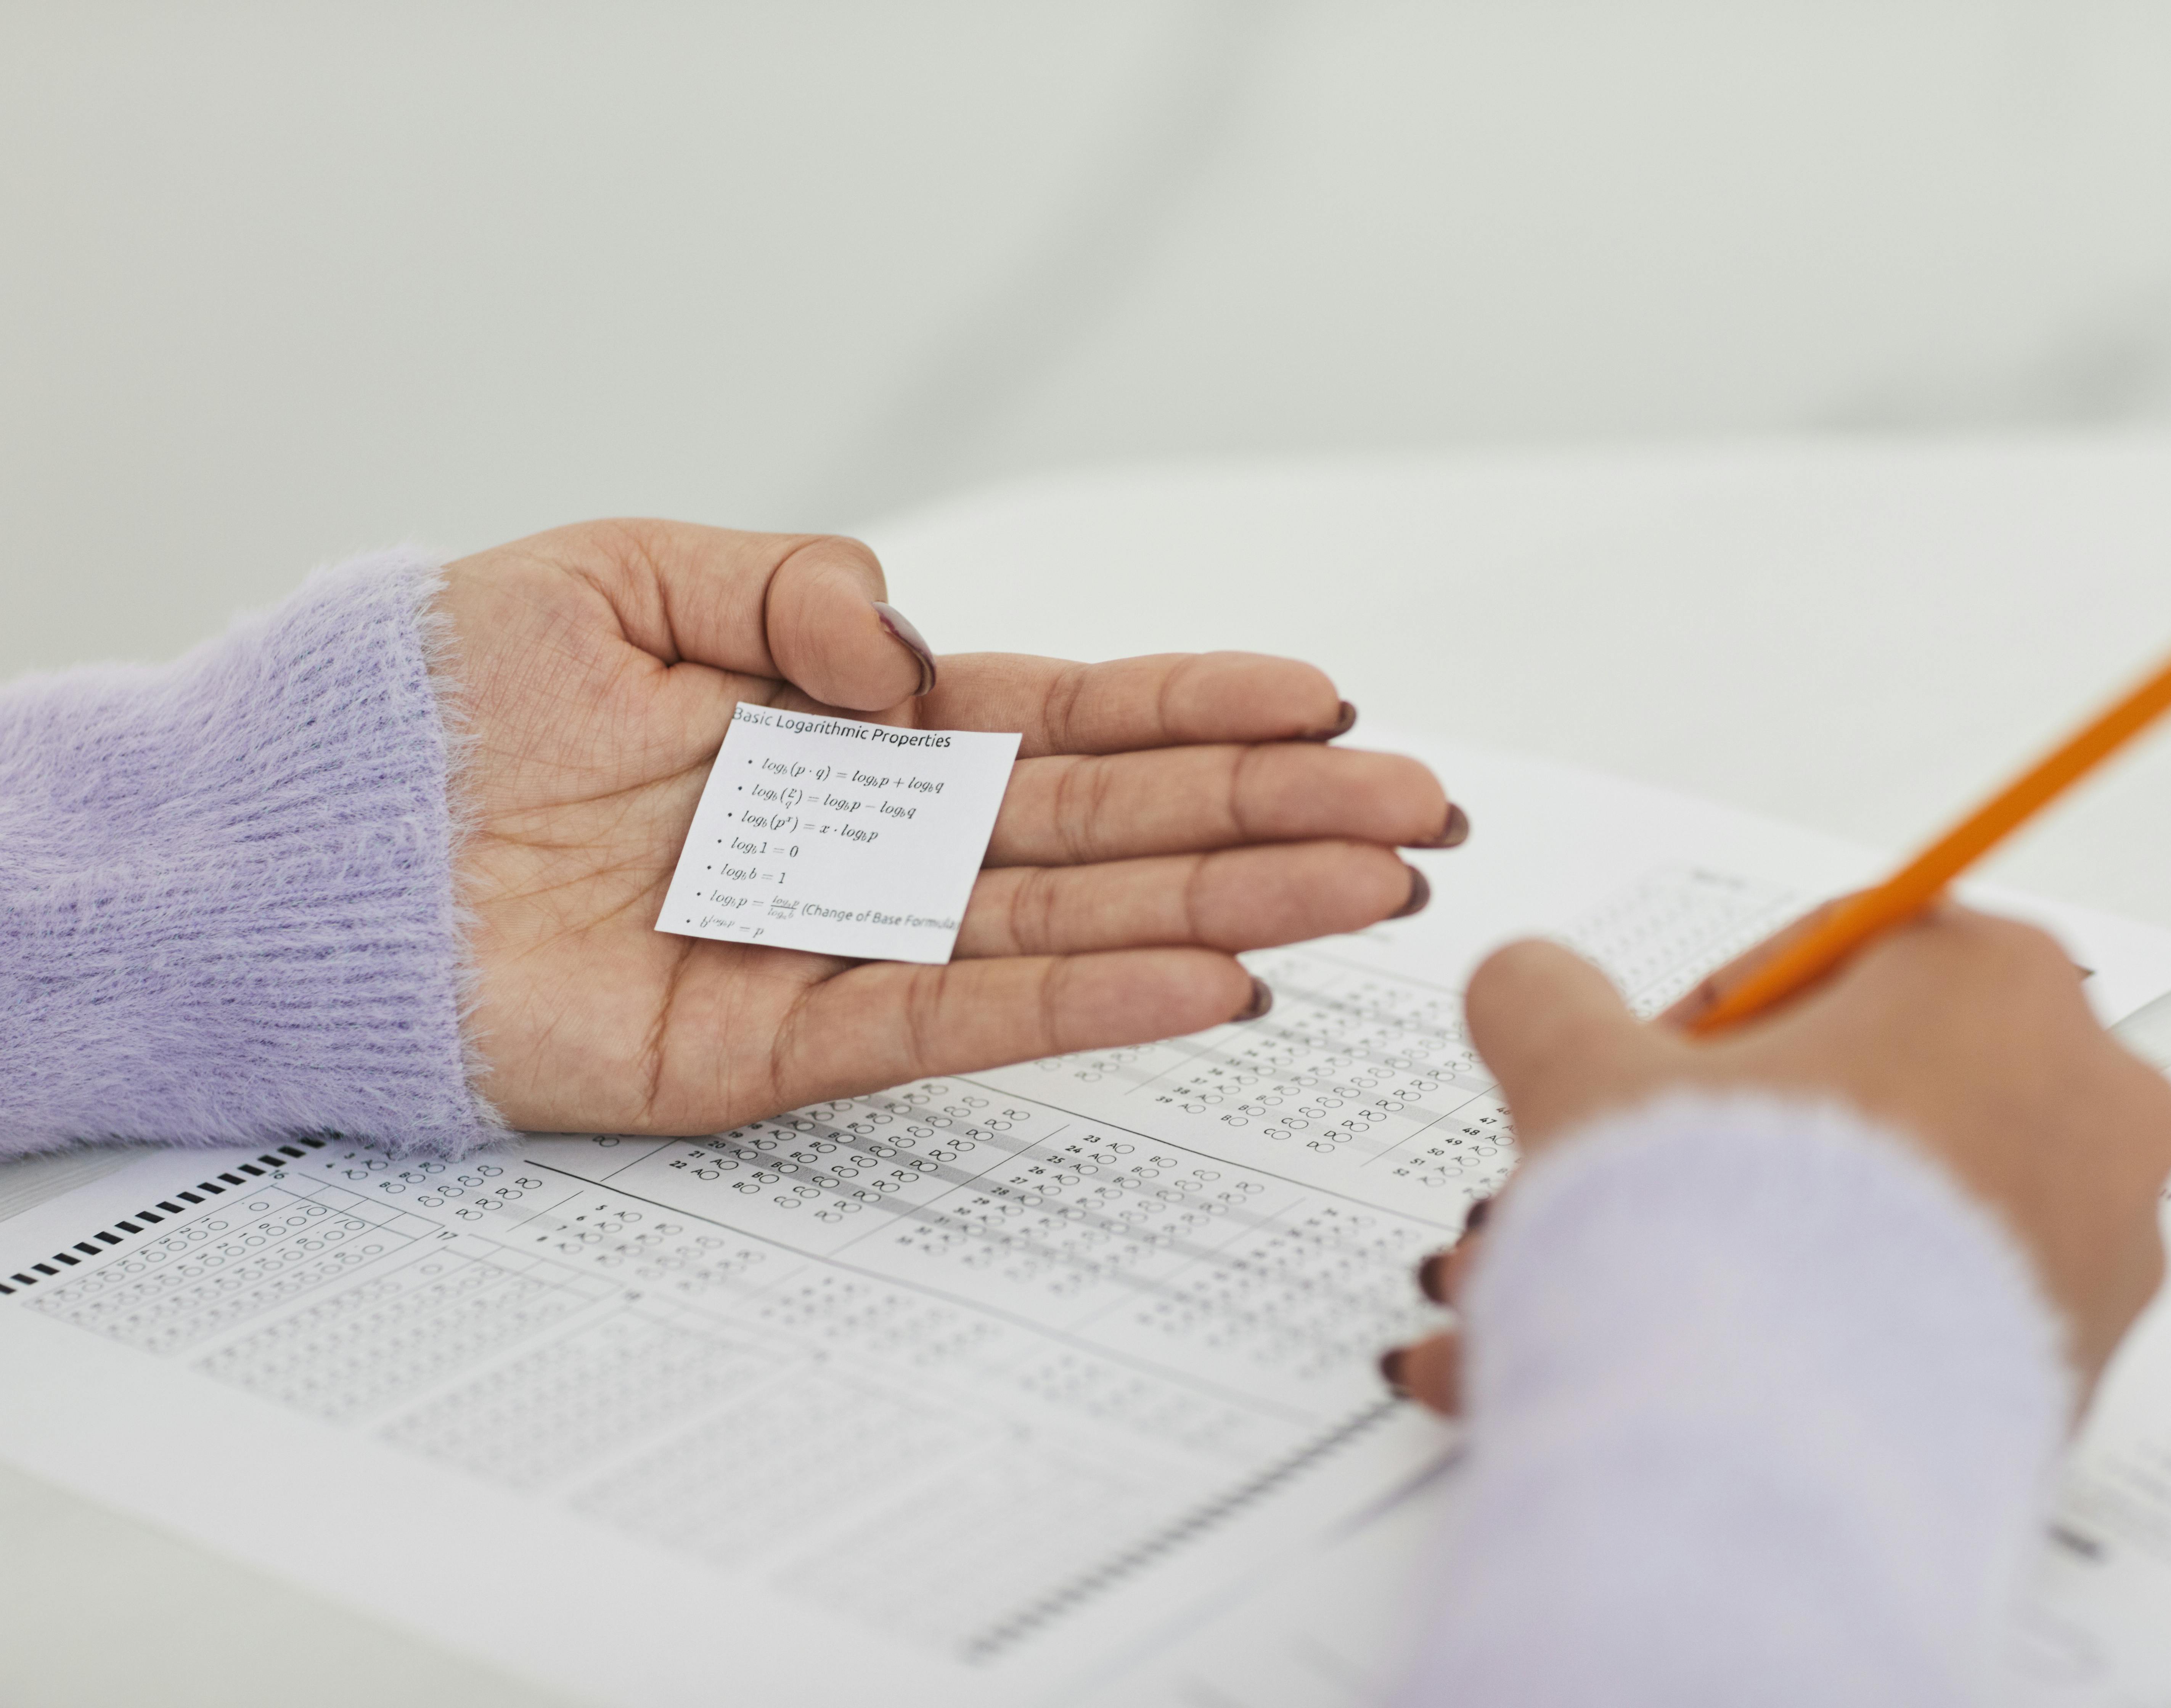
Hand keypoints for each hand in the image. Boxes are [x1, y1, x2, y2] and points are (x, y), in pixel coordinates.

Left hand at [441, 520, 1458, 1133]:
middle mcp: (872, 838)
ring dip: (1226, 911)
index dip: (1204, 710)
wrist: (300, 841)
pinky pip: (952, 1018)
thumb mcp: (627, 576)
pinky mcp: (773, 1044)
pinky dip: (1082, 1002)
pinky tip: (1205, 985)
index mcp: (851, 728)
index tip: (1333, 708)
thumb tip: (927, 658)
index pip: (1071, 716)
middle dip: (1273, 820)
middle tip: (1421, 823)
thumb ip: (797, 595)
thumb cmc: (438, 700)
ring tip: (1369, 903)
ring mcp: (838, 942)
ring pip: (1070, 922)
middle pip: (1111, 824)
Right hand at [1385, 908, 2170, 1411]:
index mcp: (2001, 982)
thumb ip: (1546, 999)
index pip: (1839, 960)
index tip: (1646, 1084)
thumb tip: (1530, 985)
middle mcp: (2091, 1101)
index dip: (1711, 1027)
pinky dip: (1822, 1333)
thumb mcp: (1588, 1076)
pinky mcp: (2080, 1370)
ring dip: (1749, 1249)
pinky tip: (1697, 1369)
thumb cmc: (1726, 1244)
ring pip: (1889, 1221)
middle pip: (1870, 1096)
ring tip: (1620, 1300)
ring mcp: (2106, 1245)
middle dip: (1722, 1155)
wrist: (1785, 1464)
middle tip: (1621, 1198)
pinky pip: (1930, 1322)